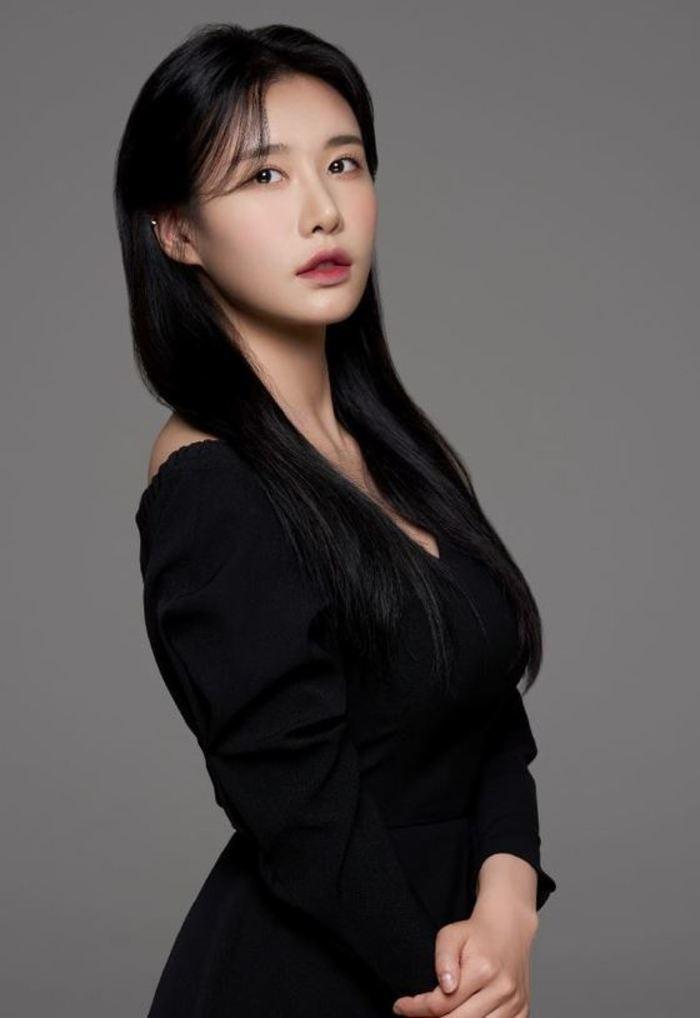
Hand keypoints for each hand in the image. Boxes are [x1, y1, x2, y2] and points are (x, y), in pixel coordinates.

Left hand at [392, 898, 537, 1016]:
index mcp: (483, 969)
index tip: (401, 1006)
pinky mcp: (521, 1012)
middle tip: (416, 1014)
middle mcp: (502, 989)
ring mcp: (515, 1003)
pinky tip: (461, 1015)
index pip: (441, 1003)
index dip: (416, 1008)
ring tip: (437, 1015)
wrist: (509, 930)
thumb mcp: (451, 934)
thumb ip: (443, 958)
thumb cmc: (476, 934)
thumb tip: (445, 987)